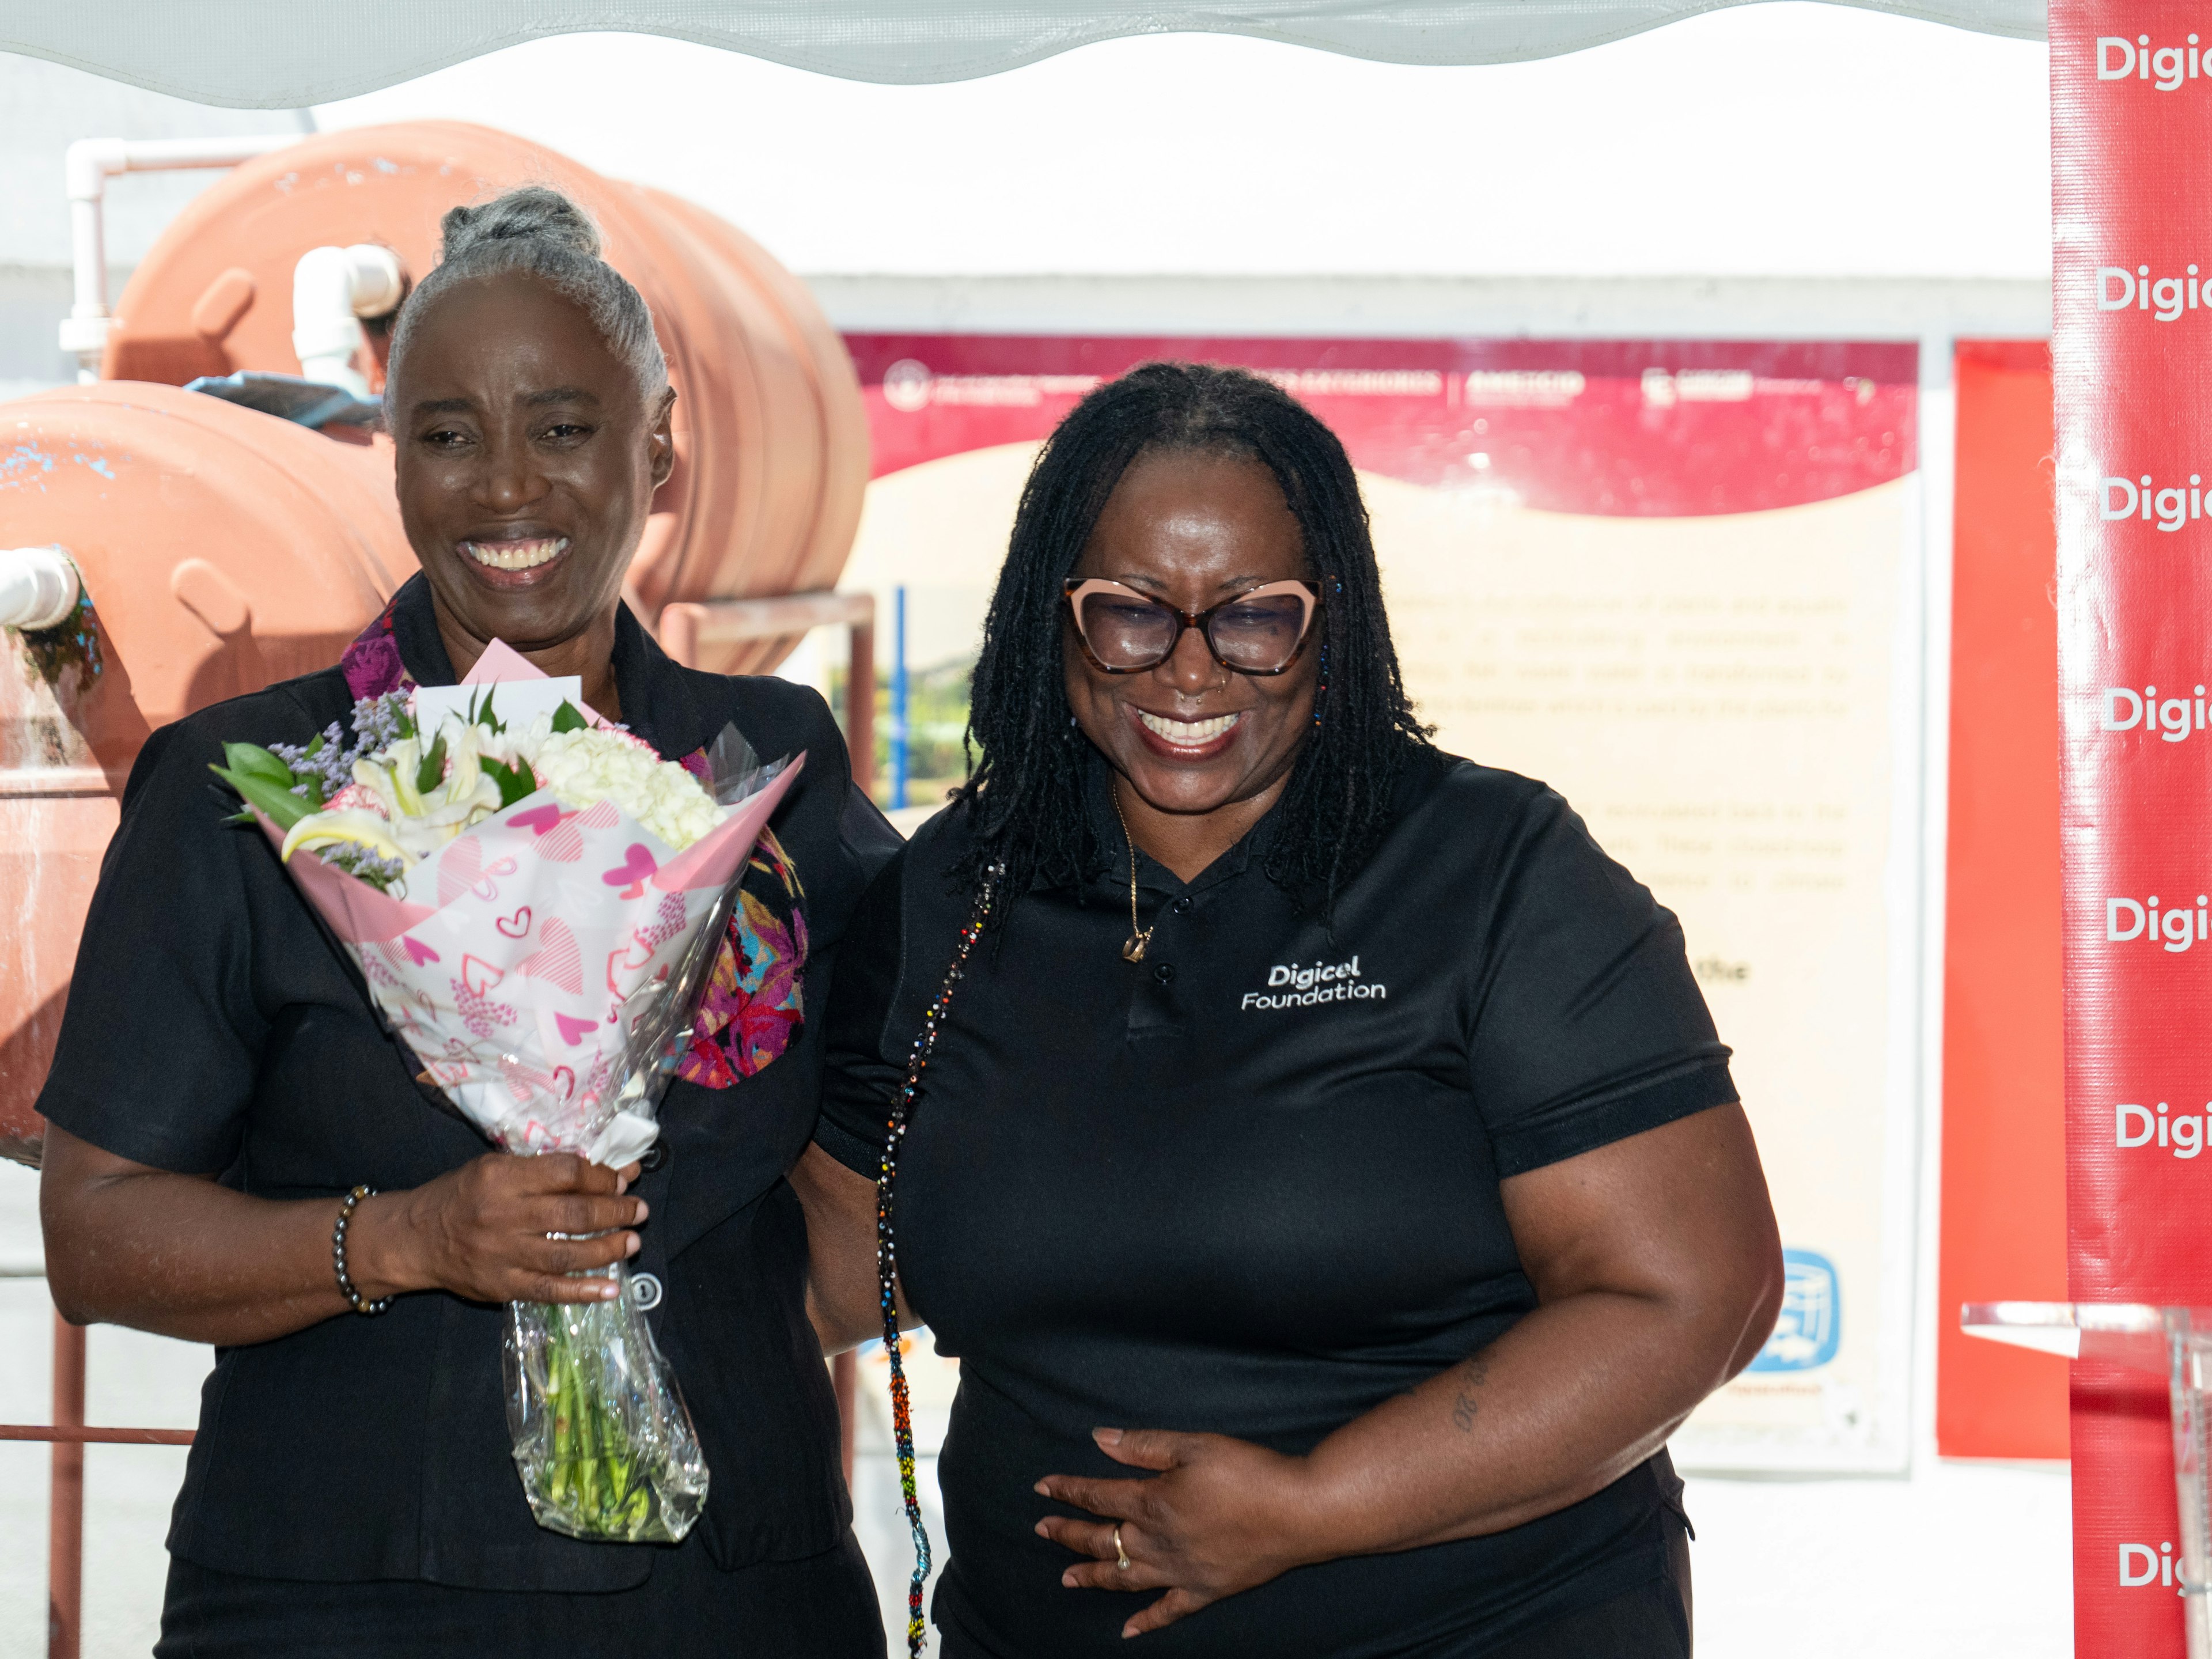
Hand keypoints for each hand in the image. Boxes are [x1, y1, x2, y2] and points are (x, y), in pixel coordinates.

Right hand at [350, 1152, 645, 1304]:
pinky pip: (549, 1290)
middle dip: (615, 1212)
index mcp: (502, 1177)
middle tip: (640, 1210)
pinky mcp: (501, 1287)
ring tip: (632, 1242)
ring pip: (566, 1255)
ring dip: (607, 1249)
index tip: (623, 1179)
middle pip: (573, 1214)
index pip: (565, 1173)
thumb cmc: (461, 1195)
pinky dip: (583, 1291)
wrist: (413, 1239)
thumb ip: (544, 1169)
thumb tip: (606, 1170)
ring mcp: (502, 1255)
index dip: (601, 1176)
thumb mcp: (495, 1167)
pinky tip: (611, 1288)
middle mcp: (503, 1216)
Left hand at [1034, 1428, 1324, 1637]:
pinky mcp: (1205, 1591)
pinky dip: (1145, 1623)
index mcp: (1152, 1501)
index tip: (1042, 1488)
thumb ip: (1142, 1445)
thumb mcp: (1193, 1445)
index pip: (1097, 1495)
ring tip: (1066, 1577)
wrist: (1299, 1512)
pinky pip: (1167, 1612)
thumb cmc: (1248, 1471)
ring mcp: (1180, 1572)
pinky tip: (1127, 1631)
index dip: (1068, 1489)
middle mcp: (1158, 1542)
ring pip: (1124, 1577)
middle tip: (1042, 1529)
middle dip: (1068, 1533)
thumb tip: (1097, 1439)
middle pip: (1101, 1539)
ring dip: (1091, 1576)